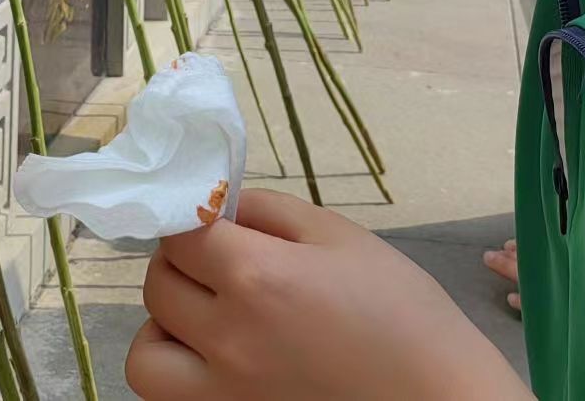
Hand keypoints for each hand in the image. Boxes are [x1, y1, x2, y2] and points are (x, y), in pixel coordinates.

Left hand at [127, 190, 531, 400]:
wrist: (438, 395)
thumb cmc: (399, 308)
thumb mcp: (339, 235)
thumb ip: (270, 211)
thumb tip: (222, 204)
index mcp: (255, 278)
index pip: (179, 233)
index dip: (191, 216)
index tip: (212, 218)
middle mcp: (228, 339)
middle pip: (157, 286)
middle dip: (178, 262)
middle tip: (214, 259)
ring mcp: (226, 394)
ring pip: (146, 358)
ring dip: (163, 328)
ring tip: (203, 317)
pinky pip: (173, 399)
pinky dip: (179, 374)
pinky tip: (215, 357)